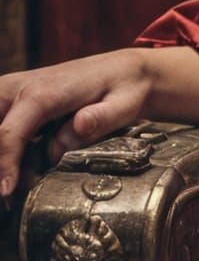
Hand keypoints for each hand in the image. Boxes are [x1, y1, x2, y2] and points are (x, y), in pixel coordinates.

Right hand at [0, 49, 155, 199]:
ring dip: (3, 158)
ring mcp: (10, 92)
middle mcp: (18, 88)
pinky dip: (7, 150)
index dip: (5, 166)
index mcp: (42, 92)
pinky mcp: (10, 100)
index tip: (8, 192)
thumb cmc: (124, 87)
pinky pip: (0, 128)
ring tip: (20, 182)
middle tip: (14, 192)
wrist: (123, 69)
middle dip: (1, 164)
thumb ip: (101, 118)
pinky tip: (21, 169)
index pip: (8, 135)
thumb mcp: (124, 103)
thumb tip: (80, 125)